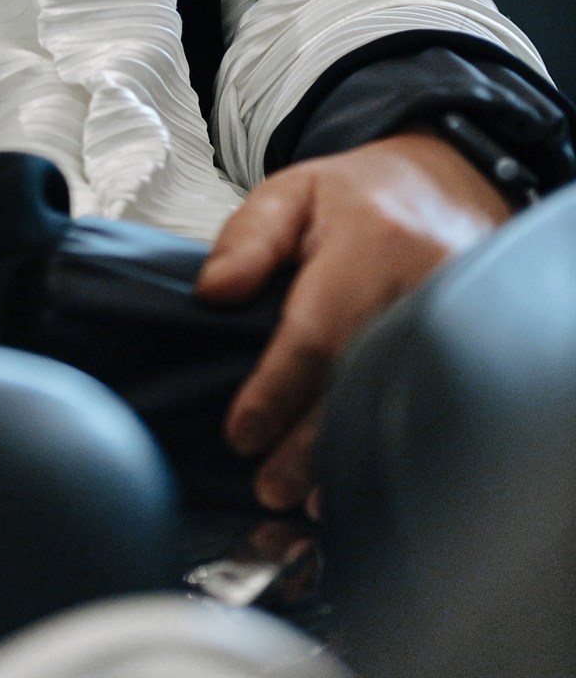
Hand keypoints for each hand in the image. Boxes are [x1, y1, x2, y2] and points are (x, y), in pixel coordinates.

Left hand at [196, 134, 509, 510]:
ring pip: (399, 404)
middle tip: (268, 488)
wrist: (450, 186)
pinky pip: (432, 404)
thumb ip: (247, 238)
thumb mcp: (291, 192)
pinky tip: (364, 479)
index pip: (317, 333)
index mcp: (370, 243)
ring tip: (305, 502)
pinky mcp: (476, 345)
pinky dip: (396, 446)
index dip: (276, 391)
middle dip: (310, 445)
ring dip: (352, 458)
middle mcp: (423, 286)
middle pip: (361, 382)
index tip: (240, 434)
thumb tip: (213, 294)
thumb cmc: (357, 198)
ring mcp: (458, 320)